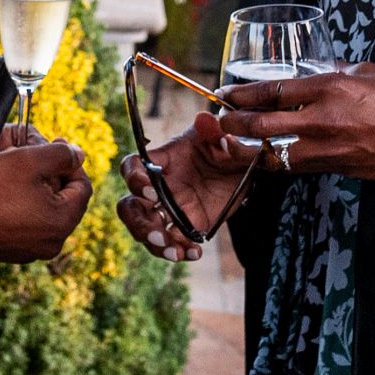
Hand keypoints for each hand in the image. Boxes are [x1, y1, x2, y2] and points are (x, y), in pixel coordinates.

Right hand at [0, 140, 92, 262]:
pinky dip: (11, 200)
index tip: (56, 144)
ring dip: (25, 183)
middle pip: (59, 196)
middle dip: (43, 170)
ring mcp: (28, 249)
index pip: (81, 186)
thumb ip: (61, 154)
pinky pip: (19, 219)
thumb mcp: (29, 160)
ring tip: (6, 166)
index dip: (71, 161)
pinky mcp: (8, 250)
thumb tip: (78, 155)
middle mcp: (50, 242)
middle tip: (28, 154)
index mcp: (62, 221)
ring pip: (36, 206)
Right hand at [116, 112, 256, 261]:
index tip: (150, 192)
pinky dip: (180, 251)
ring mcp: (170, 208)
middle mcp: (159, 186)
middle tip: (159, 235)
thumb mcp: (225, 134)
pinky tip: (194, 253)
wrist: (243, 166)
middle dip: (138, 224)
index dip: (134, 180)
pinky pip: (173, 243)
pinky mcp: (186, 226)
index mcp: (163, 159)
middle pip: (130, 207)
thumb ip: (217, 131)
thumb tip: (208, 121)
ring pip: (146, 229)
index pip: (132, 167)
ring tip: (175, 253)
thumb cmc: (227, 143)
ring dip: (155, 244)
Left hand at [217, 63, 374, 181]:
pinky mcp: (335, 168)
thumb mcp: (365, 72)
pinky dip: (275, 162)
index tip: (225, 93)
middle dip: (233, 124)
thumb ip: (333, 72)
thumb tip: (311, 73)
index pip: (273, 91)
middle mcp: (323, 120)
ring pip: (273, 155)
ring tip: (228, 145)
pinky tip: (263, 158)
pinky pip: (296, 166)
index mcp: (329, 89)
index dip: (243, 94)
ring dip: (247, 151)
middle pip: (263, 126)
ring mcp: (327, 149)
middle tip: (218, 120)